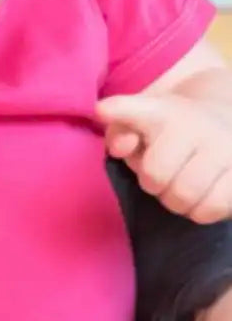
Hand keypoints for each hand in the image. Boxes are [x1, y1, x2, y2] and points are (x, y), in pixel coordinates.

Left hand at [98, 89, 231, 222]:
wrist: (224, 118)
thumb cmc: (170, 127)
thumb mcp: (138, 120)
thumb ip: (119, 133)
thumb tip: (119, 149)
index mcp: (163, 112)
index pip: (132, 110)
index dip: (118, 111)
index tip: (101, 110)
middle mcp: (196, 126)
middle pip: (156, 176)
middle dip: (152, 184)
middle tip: (161, 177)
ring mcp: (226, 149)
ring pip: (187, 196)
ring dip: (178, 202)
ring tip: (181, 188)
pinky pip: (216, 207)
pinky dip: (203, 210)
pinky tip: (202, 196)